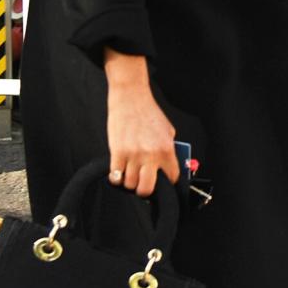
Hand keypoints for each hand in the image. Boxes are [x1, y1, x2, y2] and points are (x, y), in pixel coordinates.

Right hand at [103, 49, 178, 197]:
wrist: (131, 98)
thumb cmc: (148, 113)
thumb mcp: (167, 130)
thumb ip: (169, 150)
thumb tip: (167, 168)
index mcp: (166, 149)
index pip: (171, 178)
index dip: (166, 183)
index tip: (161, 183)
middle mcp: (151, 154)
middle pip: (147, 189)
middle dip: (144, 190)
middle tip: (142, 184)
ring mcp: (133, 155)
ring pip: (129, 184)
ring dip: (129, 181)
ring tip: (130, 171)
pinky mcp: (118, 152)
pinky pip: (116, 177)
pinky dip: (116, 177)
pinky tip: (119, 169)